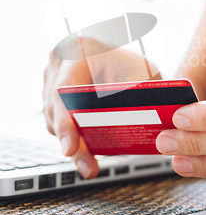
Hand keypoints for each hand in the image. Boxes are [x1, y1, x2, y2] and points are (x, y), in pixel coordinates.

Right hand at [43, 37, 159, 178]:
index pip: (64, 89)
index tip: (71, 147)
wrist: (130, 65)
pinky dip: (70, 137)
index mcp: (81, 49)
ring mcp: (52, 77)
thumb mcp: (143, 77)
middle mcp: (60, 60)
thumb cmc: (136, 67)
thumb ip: (135, 96)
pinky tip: (86, 151)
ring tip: (90, 164)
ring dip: (71, 144)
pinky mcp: (52, 94)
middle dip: (72, 142)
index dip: (66, 121)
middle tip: (88, 165)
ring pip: (52, 119)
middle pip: (55, 108)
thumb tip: (132, 122)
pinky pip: (55, 121)